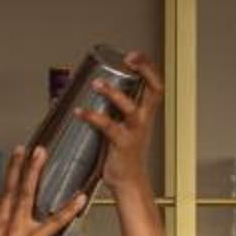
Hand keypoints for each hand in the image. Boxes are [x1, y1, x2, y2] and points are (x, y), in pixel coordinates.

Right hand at [0, 145, 88, 235]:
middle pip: (9, 190)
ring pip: (25, 195)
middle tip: (23, 149)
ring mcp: (16, 231)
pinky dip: (68, 208)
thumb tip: (1, 232)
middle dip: (17, 167)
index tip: (13, 165)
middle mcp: (1, 225)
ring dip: (33, 172)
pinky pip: (54, 220)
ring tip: (39, 155)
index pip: (1, 200)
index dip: (8, 180)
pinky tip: (79, 198)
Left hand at [80, 52, 163, 195]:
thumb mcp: (123, 124)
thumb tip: (82, 88)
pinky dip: (92, 117)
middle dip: (144, 71)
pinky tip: (79, 111)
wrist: (128, 180)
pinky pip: (108, 127)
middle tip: (129, 59)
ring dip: (113, 93)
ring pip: (130, 108)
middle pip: (153, 90)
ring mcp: (134, 131)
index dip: (148, 67)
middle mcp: (144, 119)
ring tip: (97, 84)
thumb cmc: (122, 151)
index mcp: (146, 112)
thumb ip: (110, 108)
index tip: (134, 54)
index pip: (156, 84)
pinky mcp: (122, 144)